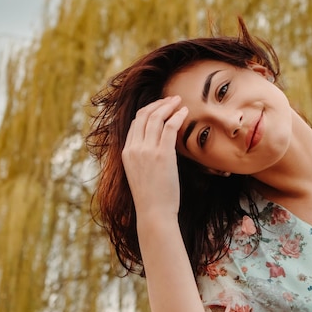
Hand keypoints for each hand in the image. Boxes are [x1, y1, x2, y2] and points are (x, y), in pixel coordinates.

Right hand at [122, 95, 187, 218]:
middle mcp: (134, 148)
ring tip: (179, 101)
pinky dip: (177, 116)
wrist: (154, 212)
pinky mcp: (162, 154)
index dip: (148, 111)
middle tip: (171, 98)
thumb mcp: (140, 174)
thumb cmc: (152, 197)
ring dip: (169, 106)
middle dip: (158, 104)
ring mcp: (147, 151)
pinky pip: (169, 127)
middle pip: (143, 116)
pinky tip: (185, 112)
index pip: (135, 123)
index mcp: (126, 152)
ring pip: (156, 118)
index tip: (161, 106)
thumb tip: (156, 148)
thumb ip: (144, 158)